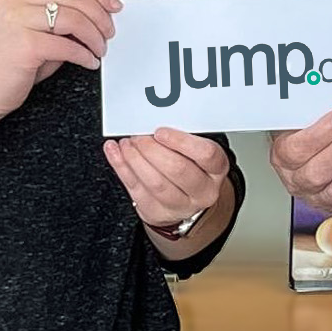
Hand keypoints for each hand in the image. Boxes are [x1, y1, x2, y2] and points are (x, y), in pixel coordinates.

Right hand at [0, 0, 120, 118]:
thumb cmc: (12, 59)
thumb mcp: (38, 27)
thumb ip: (63, 13)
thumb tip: (99, 12)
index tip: (112, 4)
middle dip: (100, 15)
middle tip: (108, 30)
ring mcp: (17, 19)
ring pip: (74, 18)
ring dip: (94, 36)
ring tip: (98, 48)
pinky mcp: (24, 43)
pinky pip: (67, 46)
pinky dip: (84, 55)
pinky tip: (88, 60)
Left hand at [104, 128, 229, 228]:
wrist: (186, 199)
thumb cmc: (190, 166)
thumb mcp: (195, 149)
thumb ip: (181, 137)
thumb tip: (154, 119)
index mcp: (216, 169)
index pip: (205, 154)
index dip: (181, 141)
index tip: (160, 131)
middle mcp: (203, 190)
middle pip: (177, 170)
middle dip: (152, 149)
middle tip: (138, 135)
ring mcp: (181, 205)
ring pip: (155, 183)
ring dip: (135, 159)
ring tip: (127, 143)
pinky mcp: (157, 212)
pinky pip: (135, 189)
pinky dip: (121, 167)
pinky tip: (115, 152)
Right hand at [269, 108, 331, 215]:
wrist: (313, 157)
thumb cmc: (309, 133)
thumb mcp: (301, 117)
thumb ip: (311, 109)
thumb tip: (329, 88)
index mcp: (283, 158)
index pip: (296, 151)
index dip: (321, 134)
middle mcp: (299, 183)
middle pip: (319, 173)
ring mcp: (322, 198)